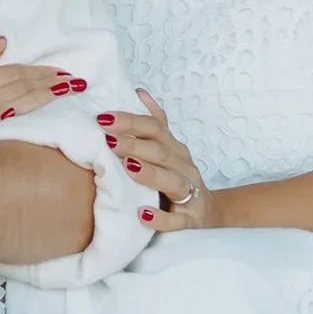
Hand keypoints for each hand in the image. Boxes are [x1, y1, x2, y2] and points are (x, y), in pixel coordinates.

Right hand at [0, 36, 82, 152]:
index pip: (6, 74)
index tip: (59, 70)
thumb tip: (1, 42)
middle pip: (16, 88)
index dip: (35, 70)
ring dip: (49, 96)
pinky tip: (56, 113)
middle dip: (47, 82)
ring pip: (21, 105)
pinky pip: (20, 126)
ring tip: (71, 89)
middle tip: (74, 80)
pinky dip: (40, 116)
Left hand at [111, 90, 215, 233]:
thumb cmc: (178, 179)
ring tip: (129, 167)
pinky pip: (177, 220)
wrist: (209, 215)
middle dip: (135, 145)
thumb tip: (139, 92)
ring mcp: (190, 194)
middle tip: (109, 140)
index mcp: (174, 149)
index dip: (131, 121)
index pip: (154, 129)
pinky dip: (161, 218)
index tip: (103, 117)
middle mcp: (184, 167)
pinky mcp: (191, 221)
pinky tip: (143, 214)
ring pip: (173, 181)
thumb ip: (155, 124)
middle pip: (161, 152)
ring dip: (150, 173)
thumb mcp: (168, 151)